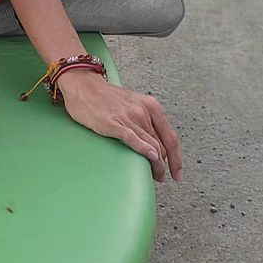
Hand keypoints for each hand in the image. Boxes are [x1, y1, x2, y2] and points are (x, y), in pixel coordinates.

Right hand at [56, 71, 182, 181]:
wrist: (85, 85)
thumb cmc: (107, 97)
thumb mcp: (134, 105)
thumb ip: (147, 122)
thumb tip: (156, 146)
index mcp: (151, 106)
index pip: (171, 137)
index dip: (177, 158)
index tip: (177, 172)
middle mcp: (143, 111)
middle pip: (162, 144)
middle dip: (165, 165)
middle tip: (162, 177)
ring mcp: (128, 117)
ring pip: (150, 145)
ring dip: (156, 165)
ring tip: (155, 176)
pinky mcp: (113, 123)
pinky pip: (132, 138)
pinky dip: (144, 149)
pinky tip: (150, 157)